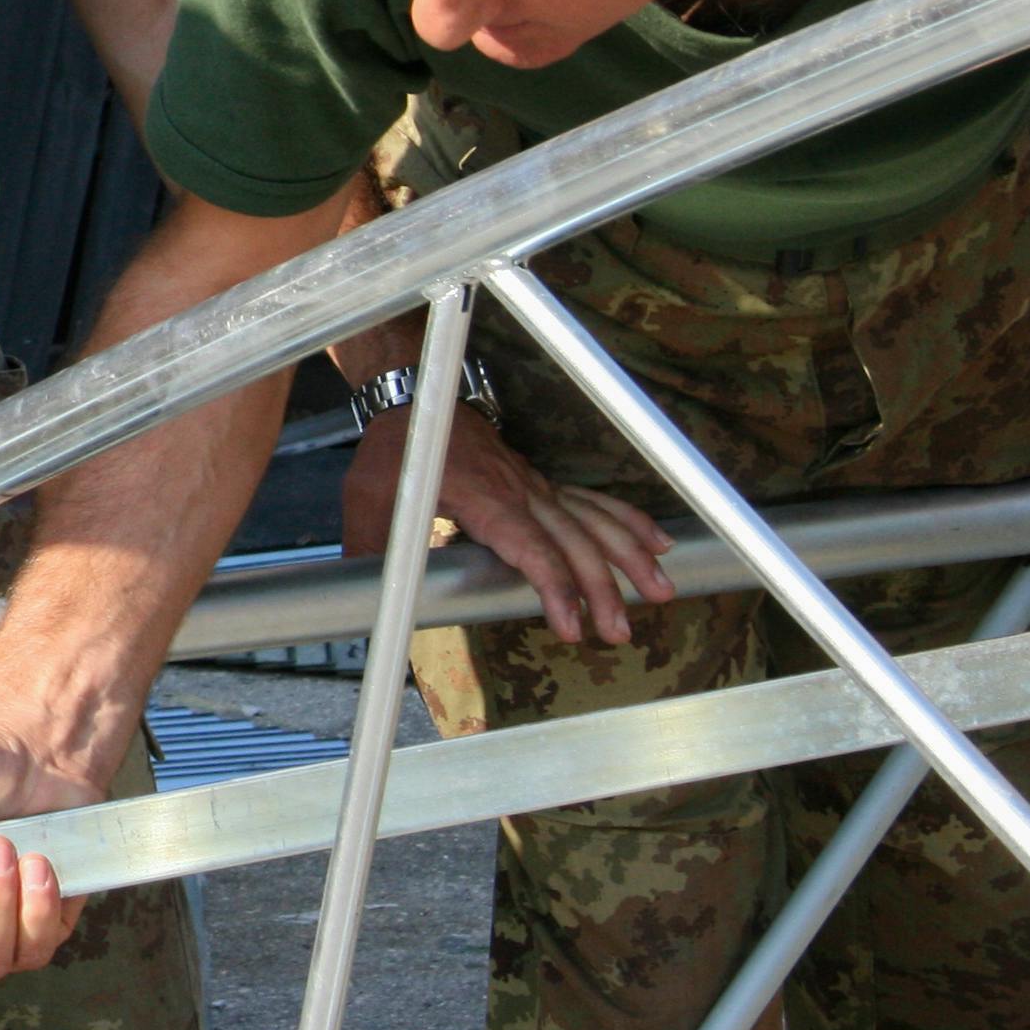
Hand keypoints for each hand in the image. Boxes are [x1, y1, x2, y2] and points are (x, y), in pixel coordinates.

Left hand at [347, 412, 674, 644]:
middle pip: (570, 539)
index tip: (570, 625)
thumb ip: (371, 553)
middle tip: (619, 632)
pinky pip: (593, 501)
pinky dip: (628, 521)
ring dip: (629, 555)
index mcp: (477, 494)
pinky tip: (660, 545)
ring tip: (663, 591)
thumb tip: (366, 604)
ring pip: (591, 519)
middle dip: (601, 586)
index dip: (552, 583)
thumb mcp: (367, 499)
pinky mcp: (541, 485)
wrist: (416, 397)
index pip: (526, 544)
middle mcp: (516, 489)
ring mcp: (534, 485)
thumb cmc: (393, 452)